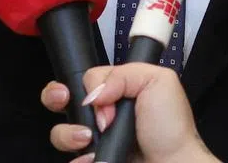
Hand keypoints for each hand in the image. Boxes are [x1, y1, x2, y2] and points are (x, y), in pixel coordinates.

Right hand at [41, 64, 218, 162]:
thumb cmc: (172, 128)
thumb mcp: (158, 81)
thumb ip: (123, 74)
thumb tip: (94, 93)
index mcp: (118, 90)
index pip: (85, 79)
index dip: (87, 86)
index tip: (99, 98)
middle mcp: (103, 114)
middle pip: (62, 101)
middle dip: (55, 97)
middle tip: (64, 101)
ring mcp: (95, 140)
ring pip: (60, 132)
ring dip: (67, 133)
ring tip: (87, 138)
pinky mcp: (92, 160)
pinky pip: (70, 160)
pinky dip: (76, 159)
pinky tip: (90, 157)